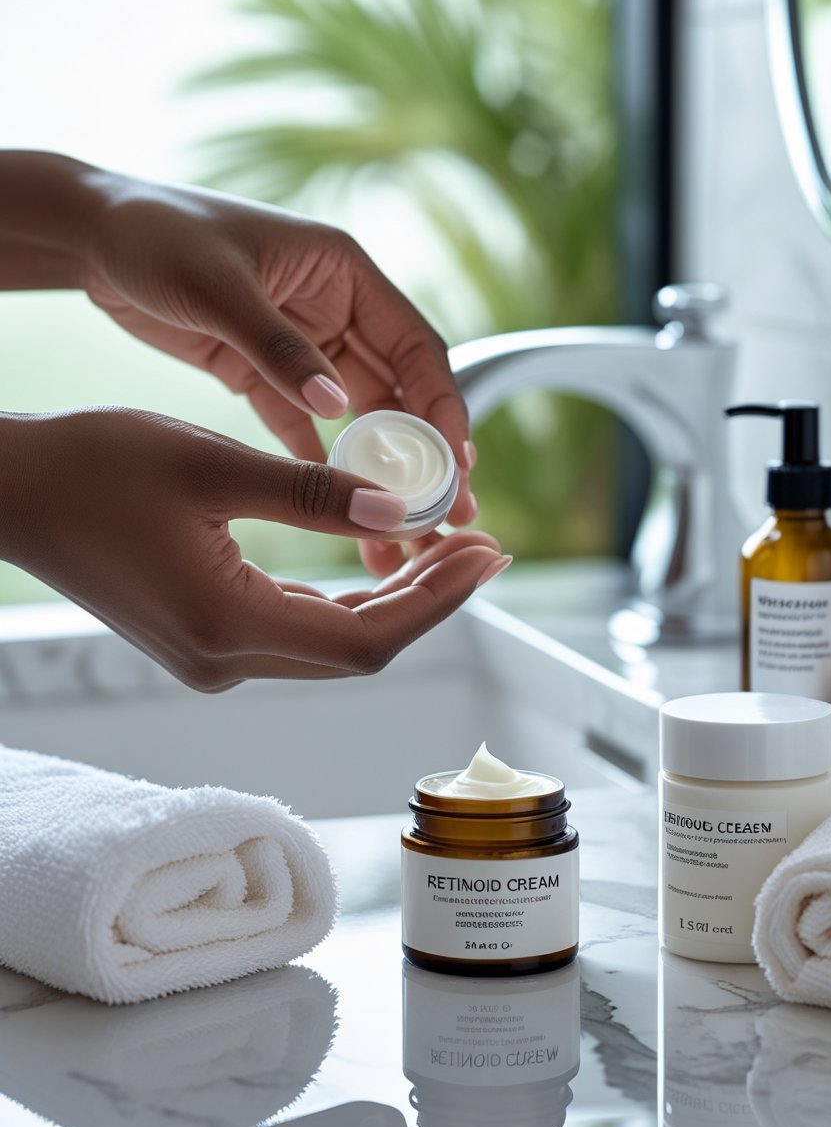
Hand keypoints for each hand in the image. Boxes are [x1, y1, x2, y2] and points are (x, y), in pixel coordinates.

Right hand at [0, 409, 505, 690]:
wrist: (15, 493)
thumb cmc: (95, 468)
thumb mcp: (212, 467)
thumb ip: (311, 495)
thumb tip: (398, 505)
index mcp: (227, 625)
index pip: (367, 638)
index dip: (437, 602)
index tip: (487, 557)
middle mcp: (222, 660)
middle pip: (356, 648)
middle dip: (427, 599)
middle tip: (482, 546)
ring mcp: (210, 656)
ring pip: (329, 641)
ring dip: (389, 599)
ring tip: (444, 547)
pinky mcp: (202, 638)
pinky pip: (294, 629)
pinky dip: (342, 599)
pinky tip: (377, 560)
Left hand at [79, 171, 476, 570]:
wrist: (93, 237)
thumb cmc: (156, 236)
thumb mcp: (218, 288)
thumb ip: (278, 347)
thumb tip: (337, 406)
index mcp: (343, 272)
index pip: (414, 345)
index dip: (442, 404)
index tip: (457, 461)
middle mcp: (335, 308)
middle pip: (398, 390)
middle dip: (423, 453)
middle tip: (447, 513)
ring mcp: (303, 344)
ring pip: (360, 416)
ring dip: (378, 469)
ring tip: (398, 530)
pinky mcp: (266, 372)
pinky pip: (306, 425)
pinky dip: (323, 465)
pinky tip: (338, 510)